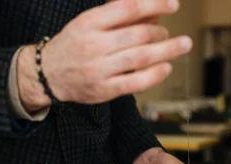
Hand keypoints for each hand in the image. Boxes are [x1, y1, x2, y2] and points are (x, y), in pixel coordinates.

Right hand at [18, 0, 190, 111]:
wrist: (48, 74)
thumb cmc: (76, 44)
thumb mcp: (90, 22)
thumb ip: (119, 15)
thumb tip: (153, 9)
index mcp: (89, 22)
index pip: (127, 8)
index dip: (154, 4)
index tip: (173, 4)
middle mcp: (94, 44)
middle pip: (138, 34)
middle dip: (161, 31)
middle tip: (169, 32)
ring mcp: (99, 69)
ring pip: (141, 57)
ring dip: (167, 50)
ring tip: (182, 44)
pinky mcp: (104, 90)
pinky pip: (136, 82)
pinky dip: (155, 74)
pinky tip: (166, 67)